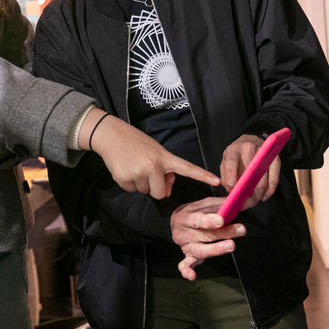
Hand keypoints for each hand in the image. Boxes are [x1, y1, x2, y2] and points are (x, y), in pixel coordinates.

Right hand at [87, 111, 218, 199]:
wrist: (111, 135)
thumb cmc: (136, 144)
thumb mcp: (156, 153)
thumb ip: (166, 172)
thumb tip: (166, 192)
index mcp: (165, 157)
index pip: (188, 168)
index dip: (203, 176)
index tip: (217, 181)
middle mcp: (153, 165)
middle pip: (161, 193)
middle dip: (155, 187)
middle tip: (146, 171)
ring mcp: (139, 172)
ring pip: (145, 192)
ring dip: (141, 183)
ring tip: (134, 166)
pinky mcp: (124, 178)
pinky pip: (132, 190)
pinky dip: (129, 183)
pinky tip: (125, 169)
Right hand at [170, 198, 243, 280]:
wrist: (178, 222)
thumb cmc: (195, 212)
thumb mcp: (206, 204)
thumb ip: (223, 204)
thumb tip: (245, 201)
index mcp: (186, 217)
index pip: (198, 219)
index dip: (209, 220)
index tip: (221, 219)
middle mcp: (184, 232)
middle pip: (205, 235)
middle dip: (224, 233)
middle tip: (240, 229)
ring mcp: (186, 246)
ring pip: (200, 250)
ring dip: (216, 249)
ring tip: (231, 246)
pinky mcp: (188, 256)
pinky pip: (185, 264)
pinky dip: (187, 270)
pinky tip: (192, 276)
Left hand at [220, 134, 281, 209]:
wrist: (251, 140)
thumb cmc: (237, 154)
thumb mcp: (226, 161)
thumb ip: (226, 175)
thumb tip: (231, 191)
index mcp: (234, 150)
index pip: (231, 163)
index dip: (231, 177)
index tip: (232, 189)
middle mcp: (249, 149)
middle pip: (250, 175)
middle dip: (247, 193)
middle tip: (244, 204)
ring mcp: (264, 154)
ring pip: (263, 181)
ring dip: (258, 195)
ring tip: (253, 201)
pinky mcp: (275, 159)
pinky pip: (274, 180)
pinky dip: (269, 191)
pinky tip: (264, 196)